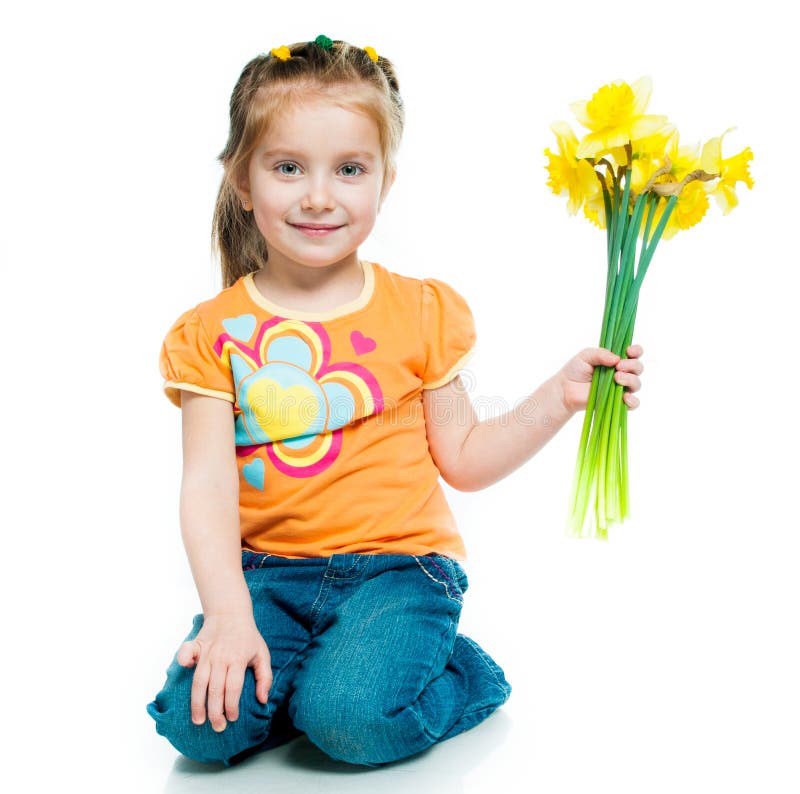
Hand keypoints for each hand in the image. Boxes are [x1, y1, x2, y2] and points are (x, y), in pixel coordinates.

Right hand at [176, 614, 271, 731]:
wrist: (231, 613)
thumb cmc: (248, 637)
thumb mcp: (262, 654)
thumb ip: (264, 677)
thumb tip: (263, 699)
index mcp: (238, 659)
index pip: (233, 688)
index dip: (232, 706)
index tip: (232, 719)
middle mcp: (221, 657)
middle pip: (215, 689)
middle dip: (215, 712)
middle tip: (217, 727)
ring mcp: (207, 652)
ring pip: (199, 681)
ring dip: (197, 702)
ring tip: (198, 720)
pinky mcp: (196, 645)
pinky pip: (186, 654)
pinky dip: (183, 662)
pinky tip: (183, 673)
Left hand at [556, 344, 643, 414]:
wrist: (566, 390)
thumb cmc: (575, 371)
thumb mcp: (586, 355)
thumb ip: (601, 353)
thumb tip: (617, 358)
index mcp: (616, 360)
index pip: (634, 353)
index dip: (636, 351)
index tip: (629, 350)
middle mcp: (622, 373)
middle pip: (638, 368)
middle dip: (632, 365)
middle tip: (619, 366)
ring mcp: (621, 388)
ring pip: (636, 384)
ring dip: (630, 380)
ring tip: (616, 378)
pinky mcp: (618, 402)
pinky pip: (633, 404)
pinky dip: (633, 401)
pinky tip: (625, 397)